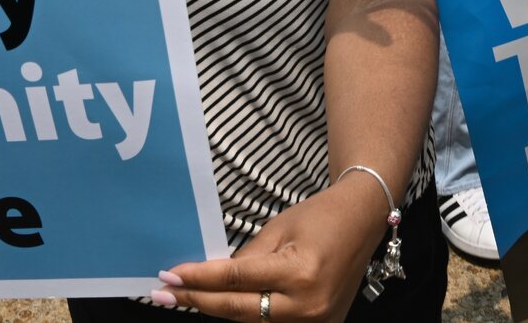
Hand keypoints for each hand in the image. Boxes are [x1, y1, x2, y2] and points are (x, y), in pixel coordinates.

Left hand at [157, 182, 385, 321]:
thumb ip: (246, 258)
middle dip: (198, 301)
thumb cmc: (320, 216)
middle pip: (239, 310)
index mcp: (299, 272)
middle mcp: (307, 304)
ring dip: (219, 310)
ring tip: (188, 298)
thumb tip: (211, 278)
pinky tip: (224, 304)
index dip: (199, 280)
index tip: (169, 278)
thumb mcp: (278, 227)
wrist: (363, 221)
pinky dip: (249, 315)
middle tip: (164, 295)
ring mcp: (316, 322)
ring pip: (253, 322)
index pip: (236, 281)